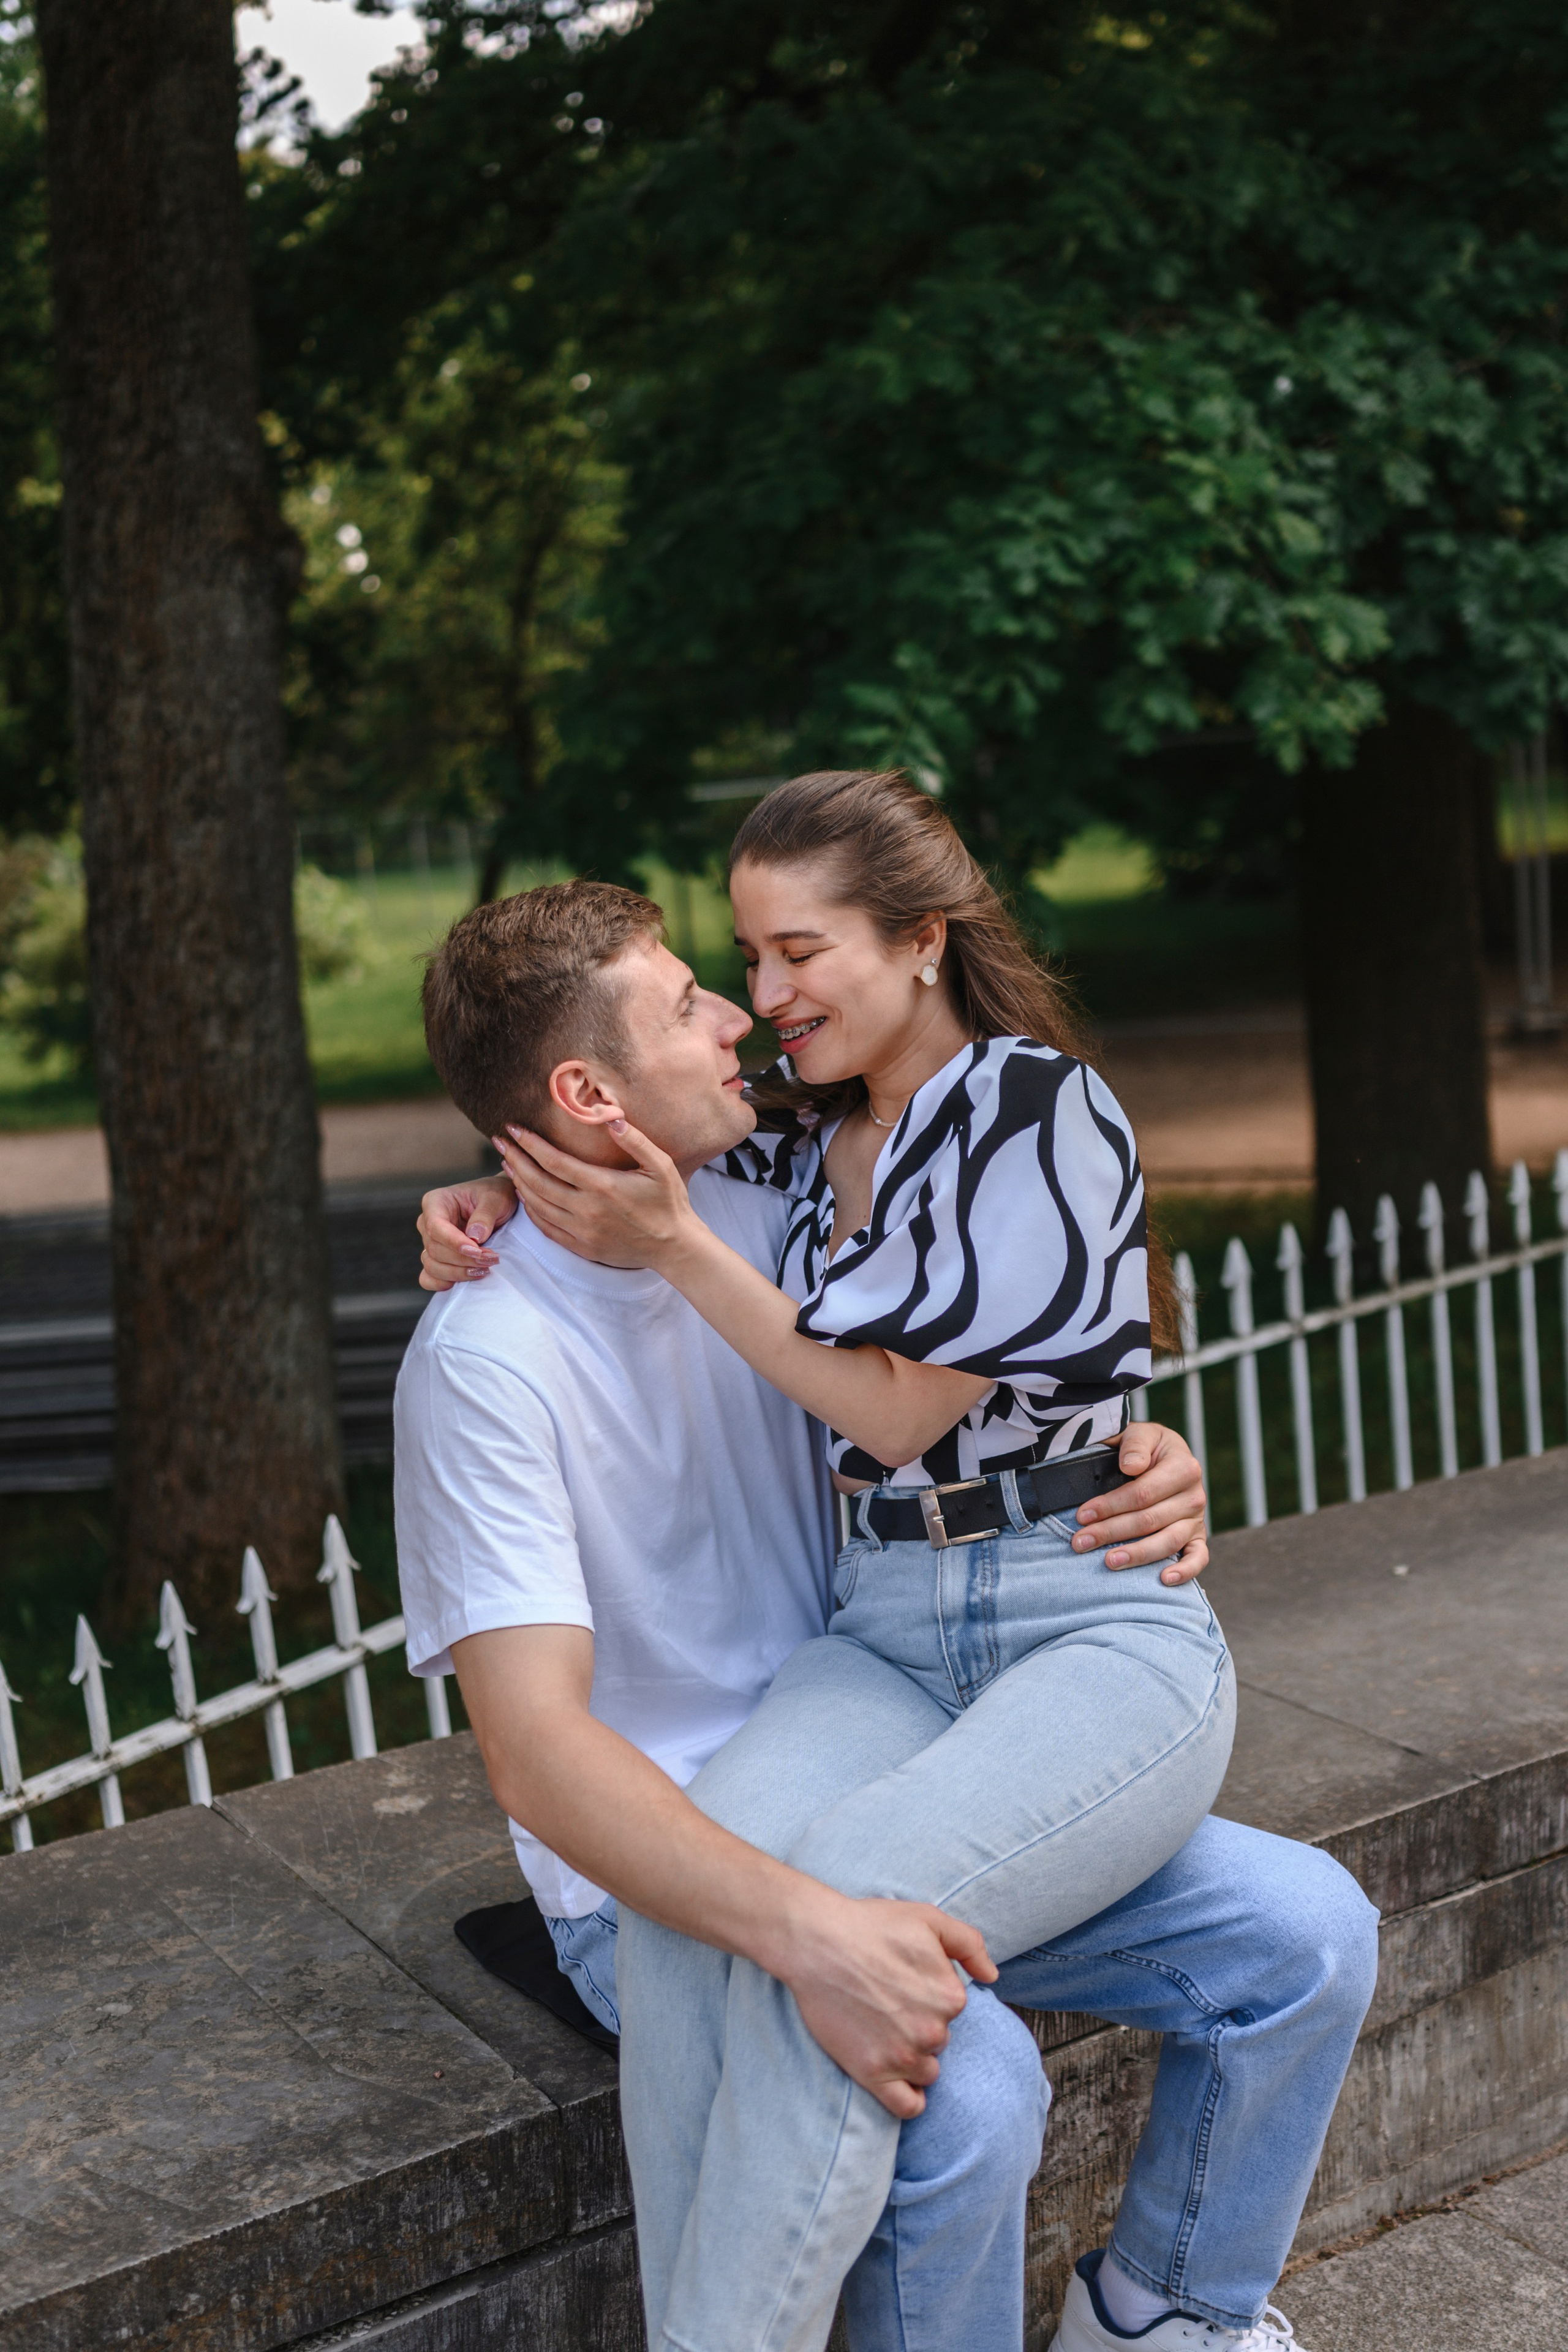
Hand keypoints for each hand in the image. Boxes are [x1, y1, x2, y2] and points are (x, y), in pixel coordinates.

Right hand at [417, 1175, 517, 1291]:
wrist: (500, 1206)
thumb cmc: (495, 1196)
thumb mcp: (496, 1198)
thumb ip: (485, 1214)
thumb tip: (474, 1237)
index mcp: (436, 1202)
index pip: (435, 1227)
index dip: (454, 1243)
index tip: (478, 1251)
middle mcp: (427, 1223)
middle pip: (435, 1250)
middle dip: (463, 1259)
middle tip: (491, 1260)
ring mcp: (430, 1242)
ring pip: (432, 1266)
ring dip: (458, 1273)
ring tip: (484, 1269)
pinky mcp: (437, 1259)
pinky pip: (428, 1277)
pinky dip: (443, 1283)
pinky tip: (465, 1279)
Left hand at [497, 1120, 698, 1268]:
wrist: (674, 1247)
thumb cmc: (669, 1202)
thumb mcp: (660, 1166)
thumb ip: (636, 1140)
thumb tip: (611, 1118)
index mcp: (602, 1185)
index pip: (553, 1160)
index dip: (529, 1143)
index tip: (513, 1128)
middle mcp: (586, 1209)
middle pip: (537, 1182)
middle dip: (514, 1159)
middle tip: (499, 1142)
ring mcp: (581, 1231)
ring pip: (537, 1205)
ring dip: (518, 1183)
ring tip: (507, 1164)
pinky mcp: (581, 1247)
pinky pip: (546, 1227)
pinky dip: (530, 1210)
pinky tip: (524, 1195)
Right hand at [779, 1890, 996, 2119]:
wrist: (816, 1942)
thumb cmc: (871, 1926)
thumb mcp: (929, 1919)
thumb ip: (970, 1944)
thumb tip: (992, 1977)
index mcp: (951, 1997)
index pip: (953, 2010)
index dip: (930, 1996)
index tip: (904, 1982)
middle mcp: (932, 2031)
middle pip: (939, 2041)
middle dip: (921, 2026)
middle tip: (889, 2002)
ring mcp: (902, 2057)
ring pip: (926, 2071)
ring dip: (912, 2057)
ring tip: (883, 2029)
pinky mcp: (872, 2074)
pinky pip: (907, 2106)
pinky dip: (909, 2098)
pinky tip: (898, 2079)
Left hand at [1073, 1422, 1208, 1583]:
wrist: (1164, 1456)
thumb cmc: (1145, 1448)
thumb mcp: (1140, 1435)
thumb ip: (1134, 1444)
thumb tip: (1131, 1466)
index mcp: (1183, 1467)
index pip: (1142, 1493)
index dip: (1110, 1506)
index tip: (1082, 1515)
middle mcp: (1195, 1495)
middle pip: (1149, 1520)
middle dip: (1111, 1532)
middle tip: (1080, 1543)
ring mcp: (1197, 1519)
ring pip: (1167, 1542)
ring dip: (1136, 1555)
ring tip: (1108, 1562)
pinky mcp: (1198, 1537)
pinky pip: (1198, 1559)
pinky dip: (1185, 1572)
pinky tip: (1162, 1580)